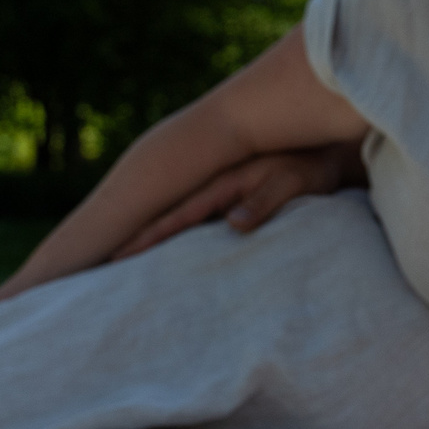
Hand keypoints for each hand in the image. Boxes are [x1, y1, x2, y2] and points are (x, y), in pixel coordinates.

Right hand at [110, 144, 355, 260]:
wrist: (325, 155)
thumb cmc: (310, 170)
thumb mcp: (292, 181)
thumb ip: (265, 201)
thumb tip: (234, 224)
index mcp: (221, 187)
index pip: (176, 218)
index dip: (147, 238)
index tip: (117, 258)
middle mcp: (214, 194)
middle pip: (167, 223)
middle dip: (136, 245)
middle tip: (103, 270)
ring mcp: (221, 202)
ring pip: (181, 230)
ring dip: (155, 248)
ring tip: (124, 272)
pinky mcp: (233, 208)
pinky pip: (200, 232)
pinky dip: (181, 247)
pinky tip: (170, 265)